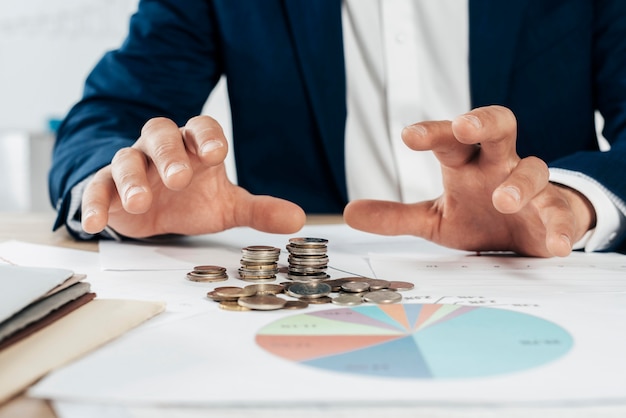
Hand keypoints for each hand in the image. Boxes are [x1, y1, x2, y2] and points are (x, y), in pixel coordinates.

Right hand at [81, 116, 304, 237]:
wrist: (155, 211)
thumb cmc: (192, 200)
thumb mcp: (227, 206)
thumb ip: (259, 210)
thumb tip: (299, 220)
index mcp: (194, 147)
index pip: (201, 128)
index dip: (207, 137)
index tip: (216, 153)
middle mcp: (161, 150)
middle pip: (161, 135)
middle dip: (169, 154)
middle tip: (178, 177)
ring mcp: (132, 166)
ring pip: (126, 159)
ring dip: (131, 179)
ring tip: (139, 202)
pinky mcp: (107, 187)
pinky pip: (96, 187)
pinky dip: (93, 203)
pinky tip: (94, 223)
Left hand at [343, 106, 595, 256]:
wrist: (526, 235)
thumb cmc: (478, 217)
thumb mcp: (434, 218)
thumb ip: (396, 216)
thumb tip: (348, 212)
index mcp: (467, 164)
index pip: (450, 140)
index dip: (433, 132)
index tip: (409, 136)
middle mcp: (498, 166)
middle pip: (499, 127)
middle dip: (484, 122)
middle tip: (465, 127)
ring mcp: (530, 188)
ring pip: (533, 169)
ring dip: (519, 182)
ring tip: (503, 199)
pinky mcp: (554, 213)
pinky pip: (561, 215)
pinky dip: (561, 227)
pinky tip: (556, 244)